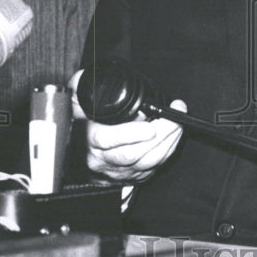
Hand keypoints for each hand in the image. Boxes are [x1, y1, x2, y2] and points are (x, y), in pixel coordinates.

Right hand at [68, 70, 185, 183]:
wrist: (85, 155)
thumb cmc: (84, 125)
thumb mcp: (77, 105)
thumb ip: (78, 90)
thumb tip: (83, 79)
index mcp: (89, 140)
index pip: (106, 140)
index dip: (129, 135)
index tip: (148, 127)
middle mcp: (103, 159)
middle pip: (133, 154)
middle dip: (159, 136)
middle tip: (175, 119)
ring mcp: (119, 171)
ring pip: (147, 163)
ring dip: (168, 142)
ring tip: (179, 124)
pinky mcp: (133, 177)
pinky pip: (154, 167)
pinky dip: (168, 151)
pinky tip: (175, 136)